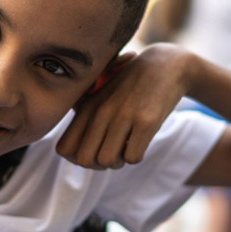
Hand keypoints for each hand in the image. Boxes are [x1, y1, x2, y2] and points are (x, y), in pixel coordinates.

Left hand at [57, 44, 194, 168]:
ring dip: (118, 162)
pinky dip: (136, 156)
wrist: (166, 66)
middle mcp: (101, 111)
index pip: (64, 148)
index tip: (93, 151)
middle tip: (112, 153)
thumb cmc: (130, 88)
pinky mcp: (147, 121)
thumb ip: (84, 121)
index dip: (77, 158)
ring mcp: (124, 115)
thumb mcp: (101, 98)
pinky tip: (140, 142)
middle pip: (84, 159)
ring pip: (107, 161)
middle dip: (98, 165)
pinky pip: (132, 158)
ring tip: (126, 147)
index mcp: (87, 106)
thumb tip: (72, 154)